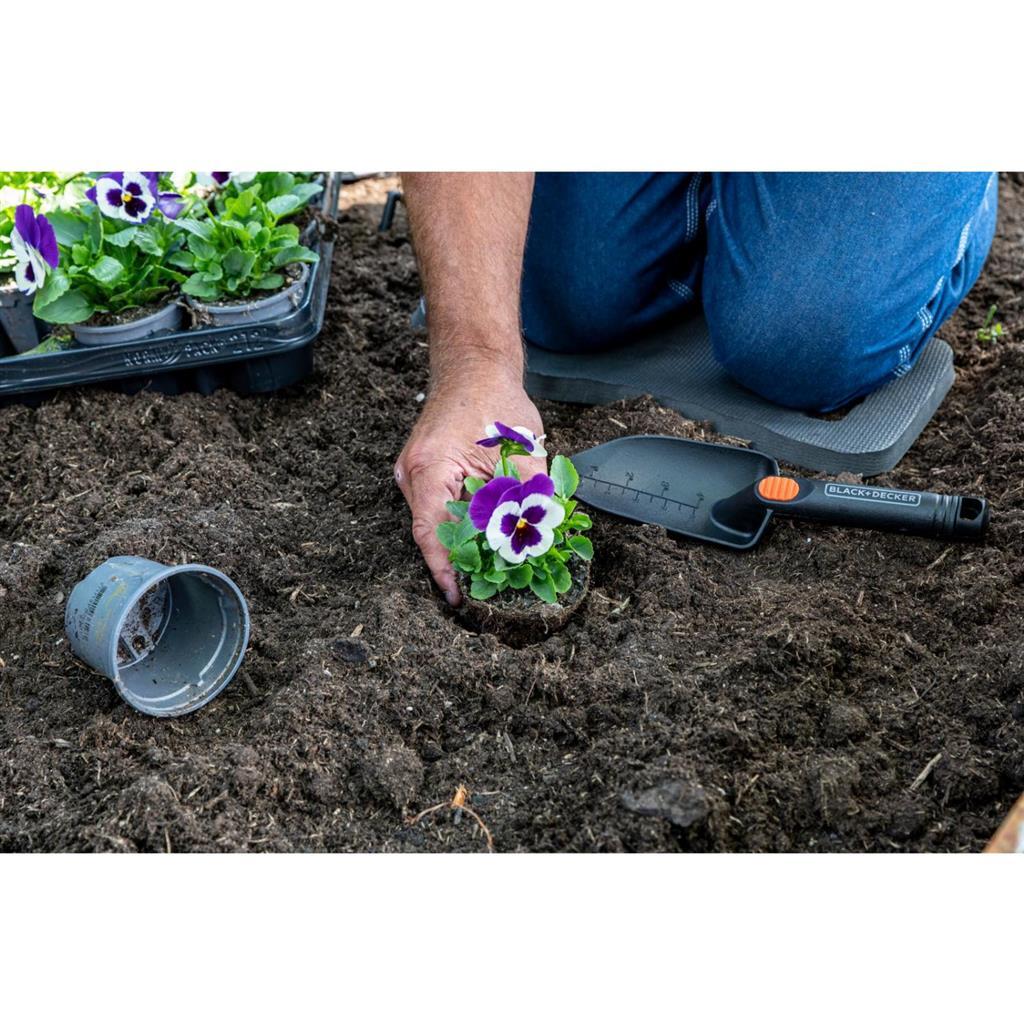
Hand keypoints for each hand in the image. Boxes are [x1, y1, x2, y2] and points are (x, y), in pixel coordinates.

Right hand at [395, 370, 544, 605]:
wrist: (473, 365)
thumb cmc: (494, 397)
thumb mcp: (521, 447)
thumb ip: (530, 493)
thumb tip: (543, 535)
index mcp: (431, 466)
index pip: (431, 530)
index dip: (443, 568)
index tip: (457, 596)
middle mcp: (414, 473)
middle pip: (432, 530)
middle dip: (459, 560)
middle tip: (487, 585)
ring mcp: (415, 473)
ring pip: (437, 520)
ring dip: (463, 540)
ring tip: (492, 563)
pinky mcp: (426, 471)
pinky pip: (440, 506)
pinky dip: (462, 522)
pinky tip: (486, 534)